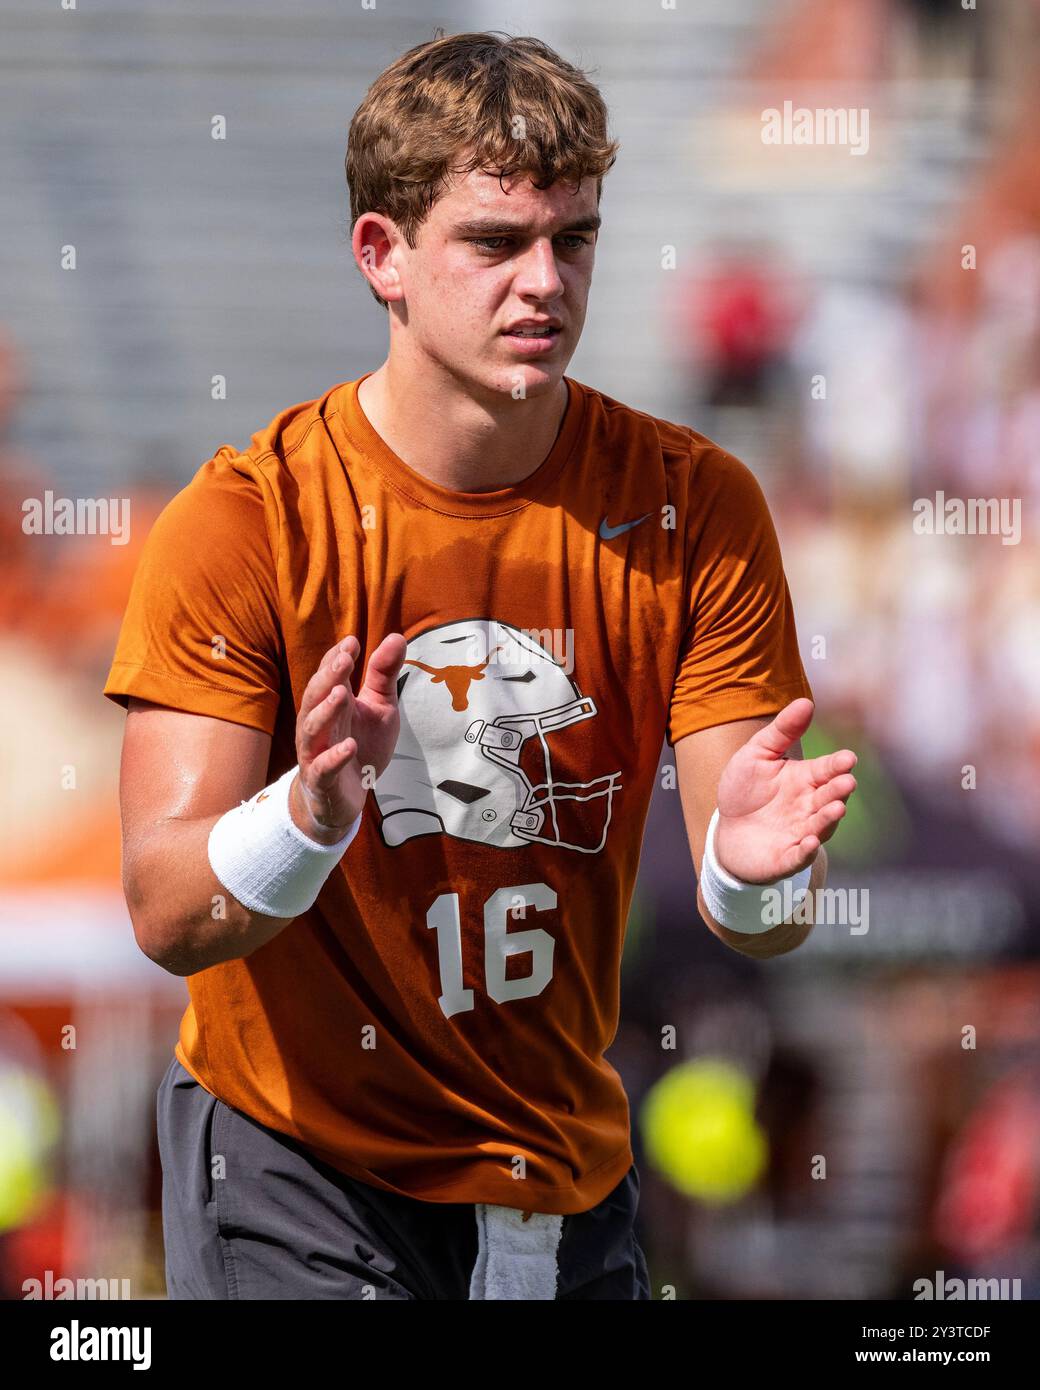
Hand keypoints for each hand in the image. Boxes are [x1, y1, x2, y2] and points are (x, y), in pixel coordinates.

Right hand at [290, 633, 407, 843]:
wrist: (346, 796)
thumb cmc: (362, 745)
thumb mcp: (381, 708)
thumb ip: (385, 675)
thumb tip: (397, 636)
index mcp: (333, 702)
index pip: (329, 674)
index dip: (337, 658)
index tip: (352, 642)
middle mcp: (319, 722)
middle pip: (316, 696)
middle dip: (328, 677)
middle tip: (344, 659)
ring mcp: (316, 751)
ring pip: (312, 728)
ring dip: (325, 711)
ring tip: (341, 694)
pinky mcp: (320, 779)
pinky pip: (322, 768)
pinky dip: (334, 757)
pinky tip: (349, 747)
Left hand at [713, 698, 856, 883]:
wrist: (726, 830)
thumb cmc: (746, 789)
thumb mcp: (758, 754)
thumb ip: (781, 731)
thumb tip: (806, 701)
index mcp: (806, 780)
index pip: (827, 770)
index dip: (838, 765)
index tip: (848, 758)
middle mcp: (809, 807)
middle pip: (829, 797)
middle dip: (839, 790)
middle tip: (847, 782)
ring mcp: (800, 833)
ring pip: (820, 826)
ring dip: (828, 819)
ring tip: (836, 808)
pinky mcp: (786, 858)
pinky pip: (799, 856)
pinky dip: (806, 851)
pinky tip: (809, 842)